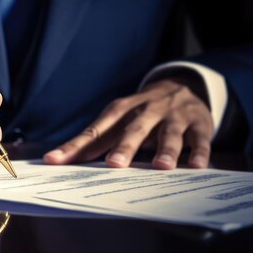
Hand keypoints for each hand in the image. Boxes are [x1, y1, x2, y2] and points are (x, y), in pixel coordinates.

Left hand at [44, 77, 213, 168]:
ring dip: (165, 149)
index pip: (93, 131)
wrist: (182, 86)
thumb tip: (64, 163)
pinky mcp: (197, 122)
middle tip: (113, 165)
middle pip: (132, 130)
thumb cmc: (140, 114)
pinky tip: (197, 166)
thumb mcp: (118, 122)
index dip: (74, 146)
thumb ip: (96, 142)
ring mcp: (172, 116)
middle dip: (123, 147)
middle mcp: (144, 111)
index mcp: (118, 112)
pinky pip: (199, 138)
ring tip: (162, 167)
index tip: (53, 160)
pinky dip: (198, 151)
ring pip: (168, 133)